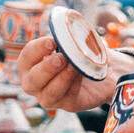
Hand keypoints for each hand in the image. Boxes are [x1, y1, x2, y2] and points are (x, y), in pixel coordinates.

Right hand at [15, 36, 133, 111]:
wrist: (107, 69)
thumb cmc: (84, 52)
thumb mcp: (78, 40)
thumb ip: (72, 34)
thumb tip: (72, 28)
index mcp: (32, 64)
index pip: (26, 58)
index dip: (36, 50)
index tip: (52, 42)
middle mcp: (36, 83)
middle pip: (30, 81)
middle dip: (45, 68)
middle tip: (61, 58)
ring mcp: (49, 96)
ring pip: (47, 94)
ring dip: (61, 78)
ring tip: (73, 66)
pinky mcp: (67, 104)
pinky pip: (65, 98)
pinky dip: (72, 85)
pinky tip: (80, 74)